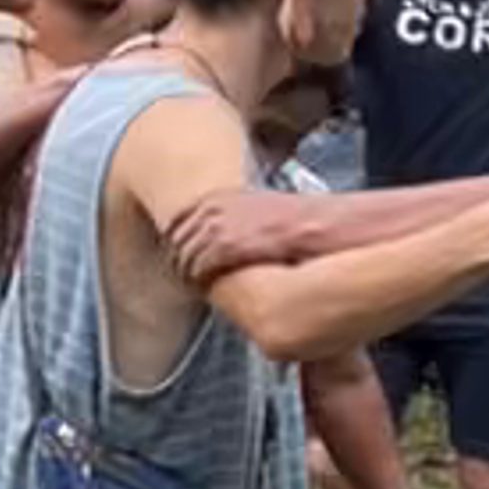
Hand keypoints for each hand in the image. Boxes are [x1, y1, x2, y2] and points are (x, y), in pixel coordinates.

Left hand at [163, 178, 307, 287]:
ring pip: (184, 258)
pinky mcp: (224, 248)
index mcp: (215, 198)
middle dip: (178, 261)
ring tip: (197, 287)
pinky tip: (206, 290)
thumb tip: (225, 237)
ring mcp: (215, 228)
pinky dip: (199, 282)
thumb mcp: (256, 207)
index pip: (177, 221)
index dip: (175, 243)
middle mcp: (211, 210)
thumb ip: (233, 217)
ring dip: (187, 275)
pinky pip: (198, 269)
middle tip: (186, 278)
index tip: (181, 257)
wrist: (313, 224)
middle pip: (176, 241)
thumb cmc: (294, 219)